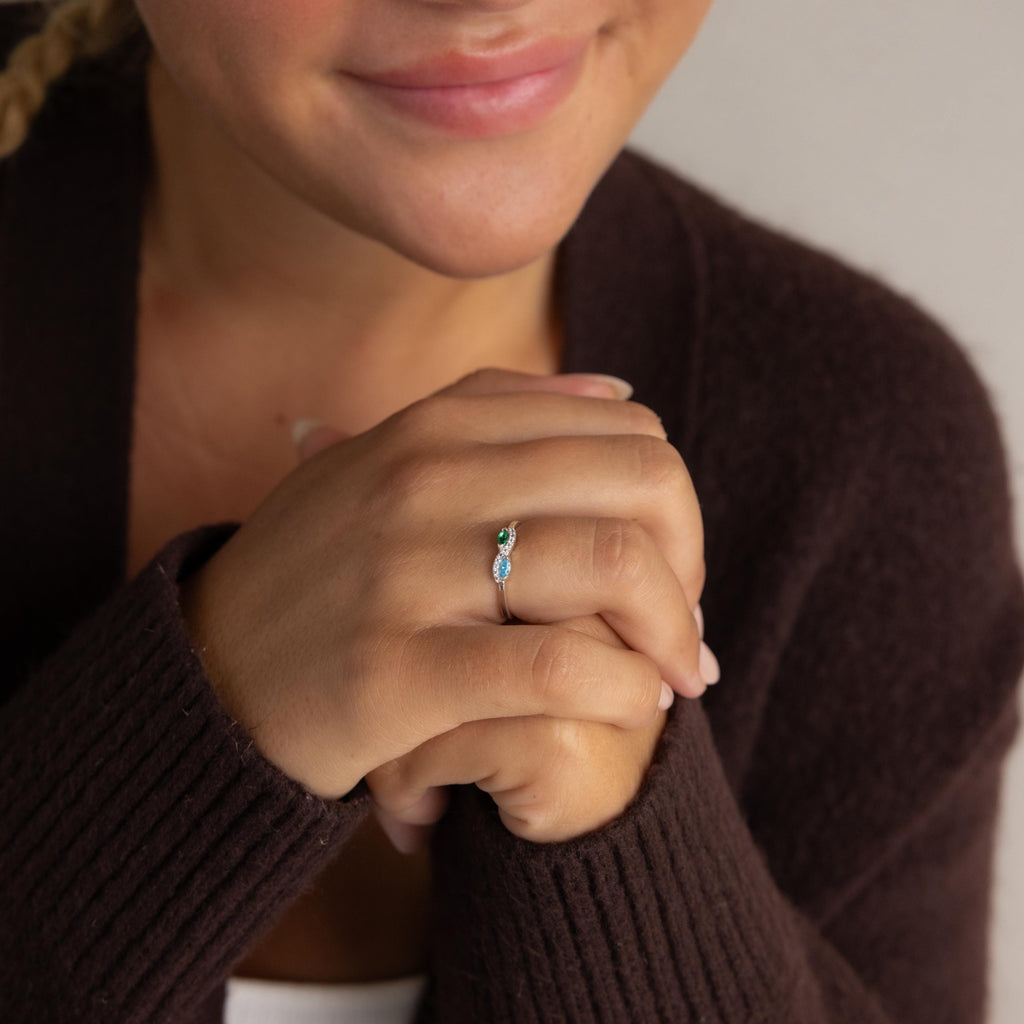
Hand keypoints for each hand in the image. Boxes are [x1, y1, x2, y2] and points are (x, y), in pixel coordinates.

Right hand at [292, 421, 712, 851]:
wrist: (206, 678)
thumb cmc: (313, 576)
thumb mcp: (381, 465)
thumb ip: (492, 416)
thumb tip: (614, 391)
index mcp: (434, 428)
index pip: (626, 431)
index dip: (672, 504)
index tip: (667, 570)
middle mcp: (424, 479)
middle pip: (643, 482)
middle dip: (690, 561)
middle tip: (681, 627)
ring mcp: (406, 569)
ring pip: (613, 562)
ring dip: (673, 629)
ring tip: (673, 677)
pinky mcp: (394, 669)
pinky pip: (555, 666)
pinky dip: (622, 690)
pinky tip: (632, 708)